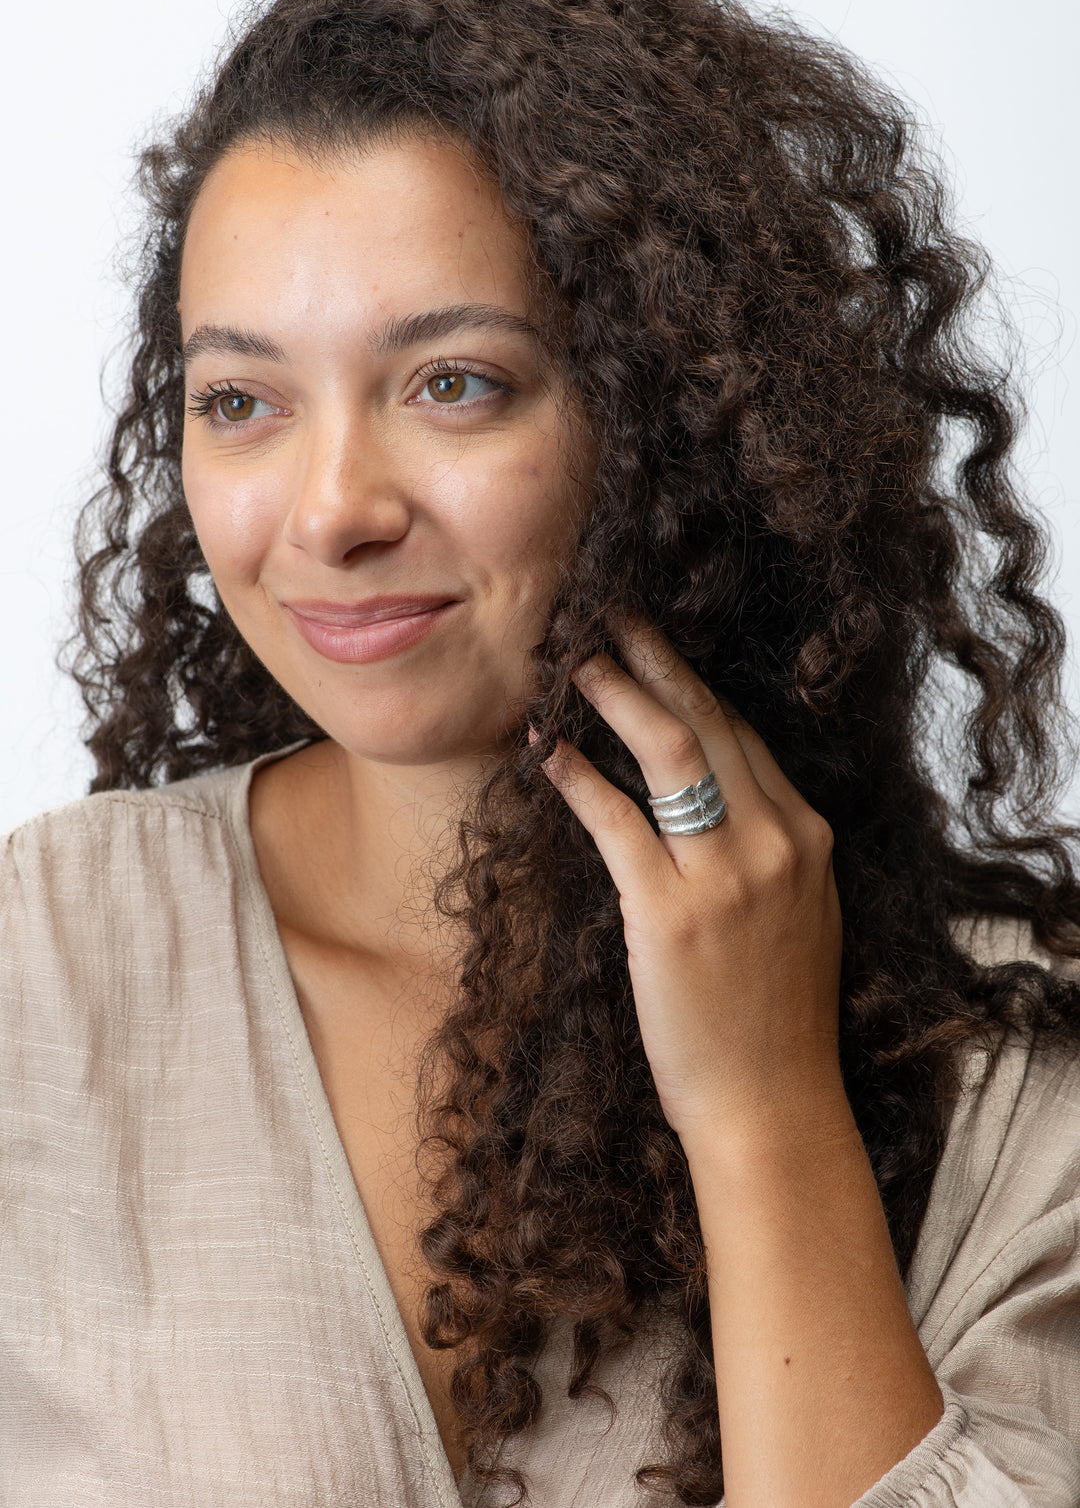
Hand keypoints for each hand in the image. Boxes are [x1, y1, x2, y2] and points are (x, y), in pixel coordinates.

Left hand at [540, 621, 843, 1143]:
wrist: (772, 1104)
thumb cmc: (774, 1019)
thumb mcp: (800, 918)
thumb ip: (770, 854)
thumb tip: (717, 803)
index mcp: (807, 838)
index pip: (745, 737)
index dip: (694, 686)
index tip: (657, 653)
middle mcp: (775, 842)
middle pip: (712, 723)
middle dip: (659, 663)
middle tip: (615, 619)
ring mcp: (727, 876)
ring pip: (671, 751)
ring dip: (618, 696)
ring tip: (578, 662)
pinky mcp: (672, 912)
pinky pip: (617, 822)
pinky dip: (578, 778)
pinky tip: (549, 751)